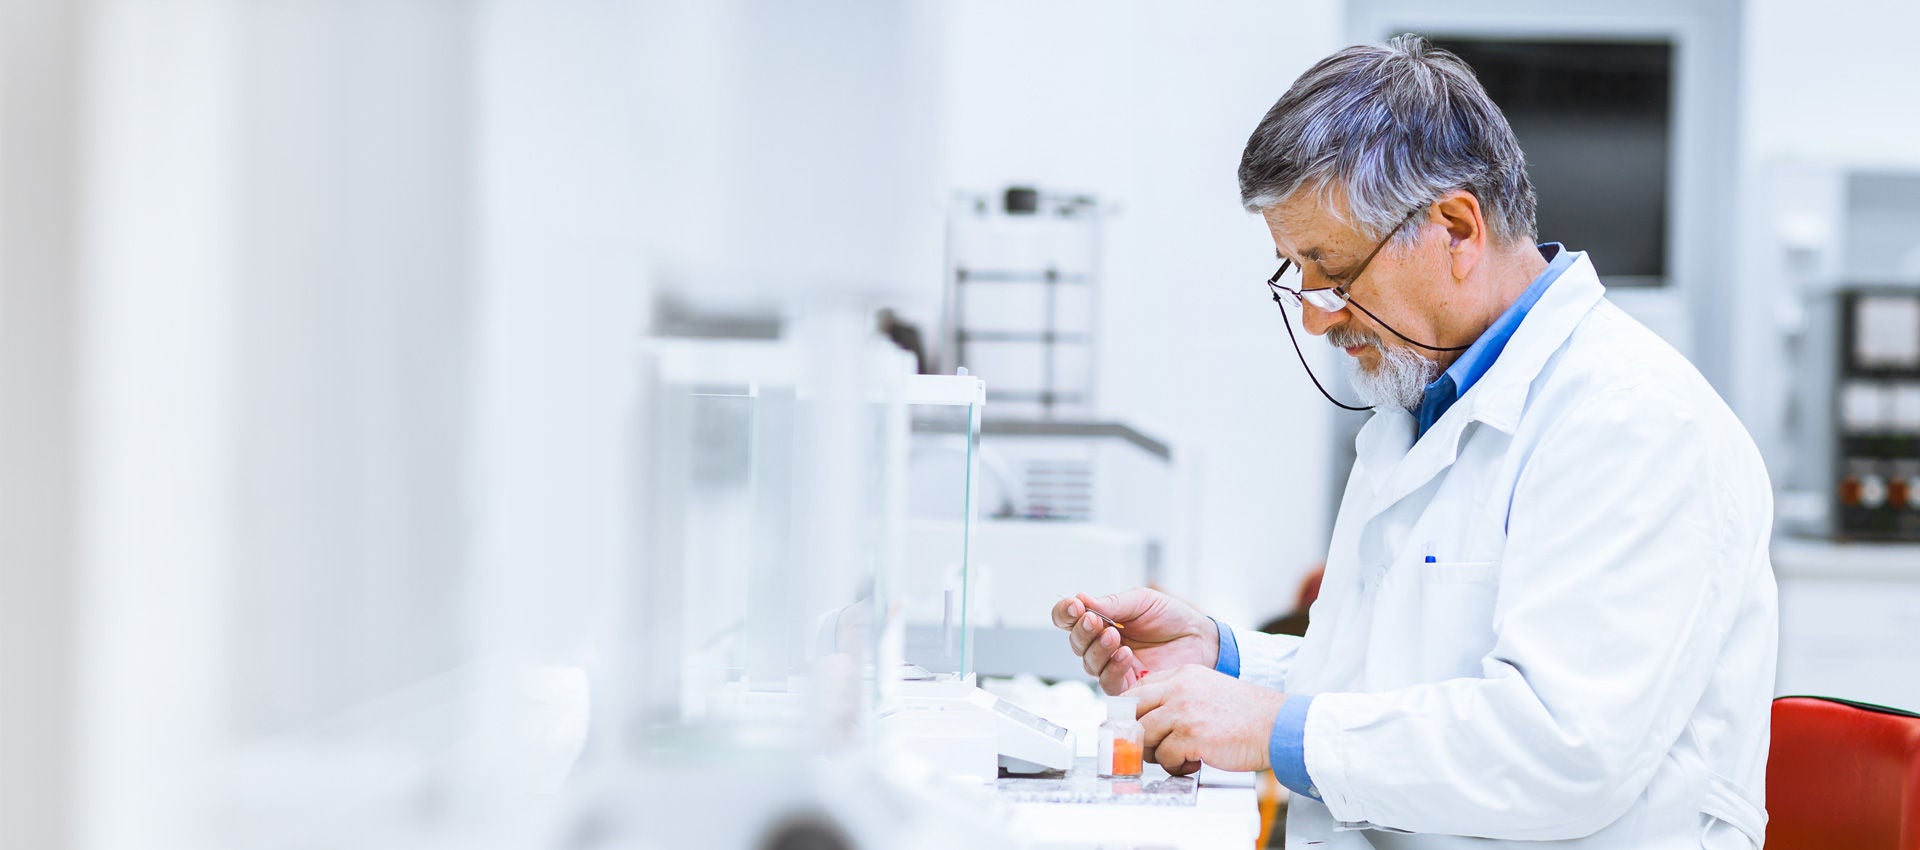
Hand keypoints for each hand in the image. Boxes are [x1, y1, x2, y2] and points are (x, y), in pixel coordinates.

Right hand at [1050, 588, 1216, 694]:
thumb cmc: (1172, 618)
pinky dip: (1113, 667)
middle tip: (1094, 620)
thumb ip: (1113, 603)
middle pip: (1076, 642)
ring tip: (1114, 636)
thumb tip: (1082, 599)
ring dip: (1097, 648)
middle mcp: (1103, 645)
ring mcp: (1113, 666)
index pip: (1070, 618)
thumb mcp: (1142, 601)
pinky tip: (1125, 655)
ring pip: (1089, 662)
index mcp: (1102, 620)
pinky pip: (1108, 682)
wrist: (1201, 639)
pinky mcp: (1127, 686)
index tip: (1073, 606)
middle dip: (1082, 630)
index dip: (1065, 613)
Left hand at [1127, 664, 1288, 774]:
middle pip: (1133, 711)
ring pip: (1145, 736)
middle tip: (1147, 748)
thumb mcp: (1209, 689)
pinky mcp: (1191, 736)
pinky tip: (1193, 763)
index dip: (1132, 712)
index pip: (1138, 689)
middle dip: (1136, 733)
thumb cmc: (1247, 714)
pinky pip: (1164, 757)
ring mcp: (1183, 711)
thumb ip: (1180, 696)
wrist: (1278, 726)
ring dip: (1158, 753)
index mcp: (1183, 674)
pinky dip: (1175, 767)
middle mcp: (1179, 689)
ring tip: (1179, 757)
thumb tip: (1151, 718)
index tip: (1135, 727)